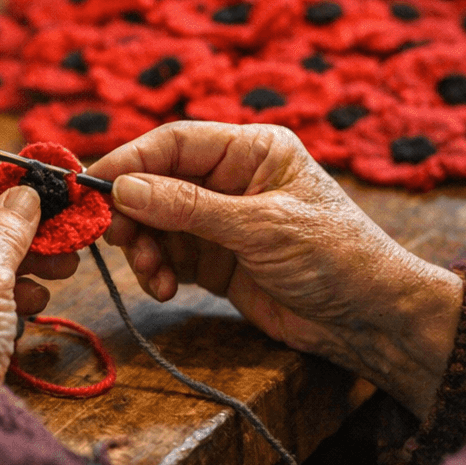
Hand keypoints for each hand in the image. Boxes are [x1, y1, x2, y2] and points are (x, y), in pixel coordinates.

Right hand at [88, 121, 462, 418]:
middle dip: (132, 211)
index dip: (130, 160)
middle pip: (156, 181)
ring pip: (155, 221)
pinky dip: (157, 270)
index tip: (93, 185)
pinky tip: (165, 288)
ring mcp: (220, 220)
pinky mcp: (215, 259)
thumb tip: (122, 188)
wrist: (373, 323)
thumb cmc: (335, 258)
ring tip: (153, 275)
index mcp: (250, 149)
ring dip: (143, 247)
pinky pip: (167, 255)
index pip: (174, 142)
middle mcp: (230, 178)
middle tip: (116, 239)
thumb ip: (188, 207)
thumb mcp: (260, 227)